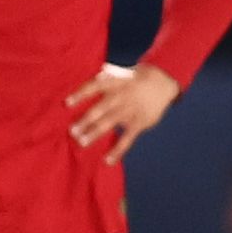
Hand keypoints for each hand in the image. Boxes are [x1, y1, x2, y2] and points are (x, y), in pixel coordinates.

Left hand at [65, 63, 179, 162]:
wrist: (164, 81)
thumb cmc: (136, 78)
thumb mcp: (122, 72)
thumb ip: (106, 77)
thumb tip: (95, 77)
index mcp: (115, 83)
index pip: (95, 87)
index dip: (81, 94)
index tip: (67, 103)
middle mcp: (121, 97)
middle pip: (100, 109)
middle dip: (86, 120)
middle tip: (72, 131)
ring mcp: (130, 111)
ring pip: (110, 123)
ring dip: (95, 133)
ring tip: (82, 142)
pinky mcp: (139, 123)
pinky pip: (127, 139)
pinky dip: (118, 150)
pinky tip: (108, 160)